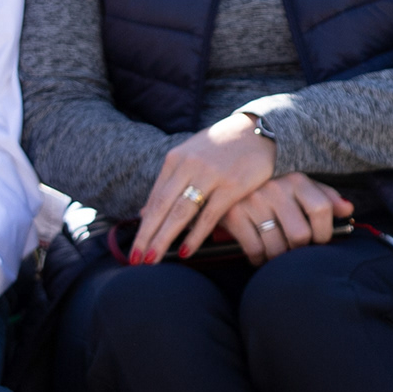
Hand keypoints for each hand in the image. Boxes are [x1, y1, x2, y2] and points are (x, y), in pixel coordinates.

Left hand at [132, 115, 281, 263]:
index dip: (142, 226)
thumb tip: (144, 213)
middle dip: (146, 236)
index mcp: (176, 159)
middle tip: (135, 260)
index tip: (133, 248)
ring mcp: (210, 175)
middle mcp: (189, 165)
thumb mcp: (190, 157)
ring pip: (181, 212)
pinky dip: (195, 235)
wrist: (258, 131)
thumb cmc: (221, 148)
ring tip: (151, 260)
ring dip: (163, 238)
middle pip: (162, 207)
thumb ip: (169, 183)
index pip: (154, 199)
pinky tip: (184, 252)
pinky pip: (209, 215)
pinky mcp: (232, 185)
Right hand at [222, 172, 350, 265]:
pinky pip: (255, 250)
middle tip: (295, 248)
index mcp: (296, 179)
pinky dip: (259, 258)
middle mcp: (275, 188)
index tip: (320, 239)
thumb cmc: (274, 188)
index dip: (325, 232)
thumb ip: (325, 198)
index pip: (321, 209)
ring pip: (277, 248)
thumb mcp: (300, 186)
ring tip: (277, 251)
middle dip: (300, 249)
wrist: (228, 177)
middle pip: (300, 235)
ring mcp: (253, 202)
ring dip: (279, 257)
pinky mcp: (234, 216)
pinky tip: (260, 253)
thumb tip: (348, 210)